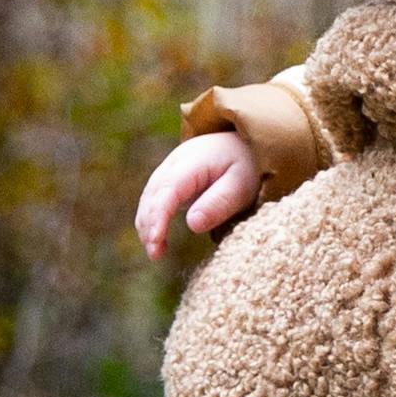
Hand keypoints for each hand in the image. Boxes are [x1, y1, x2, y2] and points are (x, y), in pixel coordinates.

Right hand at [136, 129, 261, 258]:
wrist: (244, 142)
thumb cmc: (247, 165)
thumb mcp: (242, 185)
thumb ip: (219, 203)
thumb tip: (192, 225)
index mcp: (192, 162)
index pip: (168, 190)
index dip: (158, 216)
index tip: (156, 239)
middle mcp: (174, 163)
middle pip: (152, 194)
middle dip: (150, 225)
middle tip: (155, 254)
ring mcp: (169, 169)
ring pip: (149, 197)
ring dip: (147, 224)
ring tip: (156, 253)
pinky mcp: (171, 179)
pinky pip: (154, 199)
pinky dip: (152, 218)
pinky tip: (156, 239)